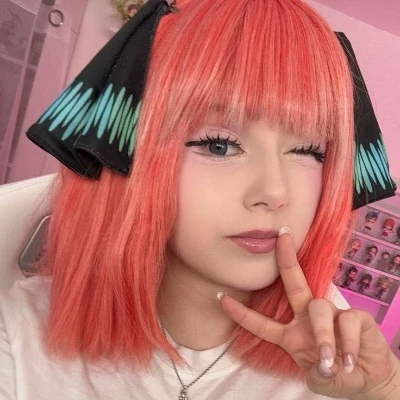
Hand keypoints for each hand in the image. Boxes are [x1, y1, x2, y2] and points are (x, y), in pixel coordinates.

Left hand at [219, 229, 399, 398]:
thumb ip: (318, 376)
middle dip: (286, 259)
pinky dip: (347, 343)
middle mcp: (307, 317)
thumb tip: (323, 367)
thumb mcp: (320, 379)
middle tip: (281, 237)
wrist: (368, 379)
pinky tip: (350, 360)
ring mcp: (331, 314)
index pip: (261, 322)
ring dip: (323, 336)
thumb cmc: (336, 375)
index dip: (241, 313)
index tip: (221, 298)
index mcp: (291, 334)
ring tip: (330, 362)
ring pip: (319, 308)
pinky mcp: (355, 316)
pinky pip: (346, 321)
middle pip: (293, 283)